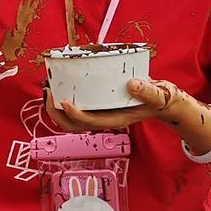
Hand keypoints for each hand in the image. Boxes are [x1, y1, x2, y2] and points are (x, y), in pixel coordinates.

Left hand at [46, 76, 185, 132]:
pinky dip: (65, 101)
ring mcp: (100, 114)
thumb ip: (148, 91)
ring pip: (72, 120)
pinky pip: (77, 108)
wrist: (162, 102)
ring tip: (49, 90)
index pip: (90, 122)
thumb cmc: (159, 99)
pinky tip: (61, 87)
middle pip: (74, 126)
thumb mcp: (158, 95)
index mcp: (117, 120)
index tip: (64, 101)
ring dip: (56, 109)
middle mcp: (105, 119)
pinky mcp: (99, 107)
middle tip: (48, 93)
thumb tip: (132, 84)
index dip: (75, 114)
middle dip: (57, 113)